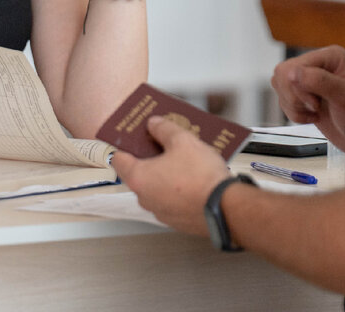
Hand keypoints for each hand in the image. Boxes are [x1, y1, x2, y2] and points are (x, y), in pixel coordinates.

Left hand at [111, 116, 231, 235]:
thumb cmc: (202, 178)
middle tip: (164, 144)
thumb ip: (164, 129)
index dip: (125, 145)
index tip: (132, 137)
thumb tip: (155, 124)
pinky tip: (193, 178)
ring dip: (165, 175)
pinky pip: (171, 200)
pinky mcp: (176, 220)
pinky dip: (177, 190)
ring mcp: (160, 212)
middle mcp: (145, 198)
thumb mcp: (183, 141)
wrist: (225, 208)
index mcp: (139, 178)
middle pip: (139, 172)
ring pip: (156, 187)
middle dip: (150, 158)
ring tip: (184, 160)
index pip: (118, 159)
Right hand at [270, 45, 344, 151]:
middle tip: (315, 107)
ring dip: (294, 107)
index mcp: (330, 57)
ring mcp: (310, 81)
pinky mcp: (305, 97)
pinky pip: (283, 100)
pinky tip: (312, 117)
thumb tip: (292, 72)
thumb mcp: (344, 95)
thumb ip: (319, 80)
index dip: (299, 88)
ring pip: (281, 88)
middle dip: (295, 97)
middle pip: (283, 75)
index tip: (316, 103)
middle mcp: (318, 65)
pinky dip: (294, 113)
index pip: (294, 66)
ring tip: (315, 113)